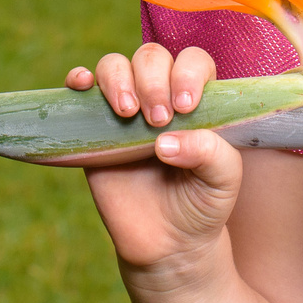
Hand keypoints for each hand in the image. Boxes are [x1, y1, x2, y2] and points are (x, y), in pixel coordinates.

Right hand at [67, 44, 238, 275]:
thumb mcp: (223, 182)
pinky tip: (83, 84)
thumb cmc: (202, 205)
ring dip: (119, 79)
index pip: (192, 62)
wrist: (168, 245)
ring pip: (115, 65)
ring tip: (128, 114)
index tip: (185, 107)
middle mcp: (160, 97)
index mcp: (196, 102)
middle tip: (158, 121)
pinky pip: (82, 92)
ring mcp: (125, 110)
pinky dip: (79, 79)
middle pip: (151, 57)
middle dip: (153, 81)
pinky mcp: (94, 130)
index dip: (187, 74)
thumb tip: (164, 142)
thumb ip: (210, 154)